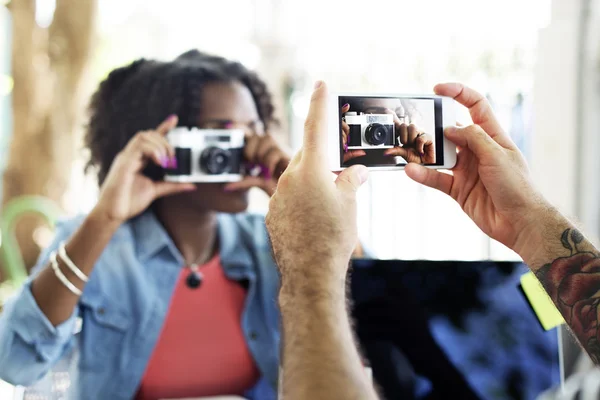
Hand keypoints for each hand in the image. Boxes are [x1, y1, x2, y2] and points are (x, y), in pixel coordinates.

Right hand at [93, 115, 195, 222]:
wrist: (112, 214)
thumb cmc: (127, 203)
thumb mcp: (155, 191)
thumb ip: (172, 186)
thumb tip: (191, 185)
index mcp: (136, 160)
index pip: (149, 138)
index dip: (162, 127)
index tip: (174, 119)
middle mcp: (130, 156)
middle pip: (147, 134)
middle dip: (165, 141)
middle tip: (173, 158)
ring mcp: (125, 158)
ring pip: (143, 136)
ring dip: (160, 146)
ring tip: (166, 162)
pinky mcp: (124, 164)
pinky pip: (139, 148)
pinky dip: (153, 151)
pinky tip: (160, 162)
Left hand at [224, 133, 289, 195]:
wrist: (291, 194)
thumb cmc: (275, 185)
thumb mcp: (256, 181)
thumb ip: (243, 181)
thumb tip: (226, 187)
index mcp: (260, 149)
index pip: (250, 133)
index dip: (241, 129)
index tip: (229, 126)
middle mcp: (270, 146)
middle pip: (256, 134)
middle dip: (249, 150)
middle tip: (251, 164)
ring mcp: (279, 147)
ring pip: (266, 138)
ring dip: (261, 154)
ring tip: (262, 168)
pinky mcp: (288, 153)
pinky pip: (274, 152)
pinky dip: (268, 162)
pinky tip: (269, 172)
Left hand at [266, 82, 369, 283]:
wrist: (309, 273)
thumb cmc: (333, 238)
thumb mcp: (349, 205)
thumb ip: (351, 181)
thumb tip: (357, 171)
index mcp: (310, 170)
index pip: (316, 128)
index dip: (319, 104)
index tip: (320, 84)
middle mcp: (288, 179)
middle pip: (306, 158)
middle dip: (321, 161)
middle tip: (338, 176)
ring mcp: (277, 198)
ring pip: (296, 180)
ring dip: (311, 186)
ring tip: (326, 209)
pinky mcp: (271, 215)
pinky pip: (287, 199)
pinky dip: (300, 203)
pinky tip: (311, 221)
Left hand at [383, 109, 434, 163]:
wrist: (425, 165)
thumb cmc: (415, 159)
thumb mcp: (403, 154)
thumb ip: (395, 150)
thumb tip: (386, 151)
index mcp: (405, 135)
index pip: (399, 124)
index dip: (394, 119)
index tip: (388, 114)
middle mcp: (412, 133)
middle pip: (404, 125)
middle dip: (403, 136)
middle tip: (405, 144)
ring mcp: (420, 134)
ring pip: (412, 127)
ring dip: (411, 139)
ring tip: (413, 147)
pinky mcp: (428, 137)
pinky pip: (421, 137)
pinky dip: (419, 146)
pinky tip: (420, 150)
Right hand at [404, 83, 546, 252]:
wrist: (520, 222)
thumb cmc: (517, 186)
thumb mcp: (497, 155)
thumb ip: (473, 138)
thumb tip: (450, 127)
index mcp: (492, 136)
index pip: (475, 106)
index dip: (458, 93)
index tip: (437, 89)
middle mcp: (477, 150)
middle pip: (451, 131)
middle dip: (434, 126)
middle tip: (416, 125)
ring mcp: (466, 169)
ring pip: (440, 155)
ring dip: (425, 153)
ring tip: (408, 149)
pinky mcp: (457, 188)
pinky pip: (436, 178)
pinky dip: (423, 174)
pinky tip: (412, 171)